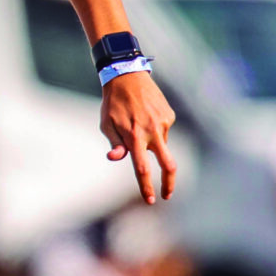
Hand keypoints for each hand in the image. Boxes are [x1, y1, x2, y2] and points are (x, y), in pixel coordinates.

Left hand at [102, 69, 177, 203]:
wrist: (127, 76)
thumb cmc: (113, 104)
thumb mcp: (106, 124)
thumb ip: (115, 144)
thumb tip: (117, 158)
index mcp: (134, 136)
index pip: (142, 168)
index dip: (147, 187)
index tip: (151, 200)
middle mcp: (152, 131)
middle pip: (168, 165)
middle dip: (169, 183)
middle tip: (167, 195)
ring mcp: (163, 123)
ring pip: (161, 145)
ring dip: (152, 144)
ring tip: (136, 124)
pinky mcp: (169, 115)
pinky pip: (163, 131)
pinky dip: (154, 130)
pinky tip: (144, 115)